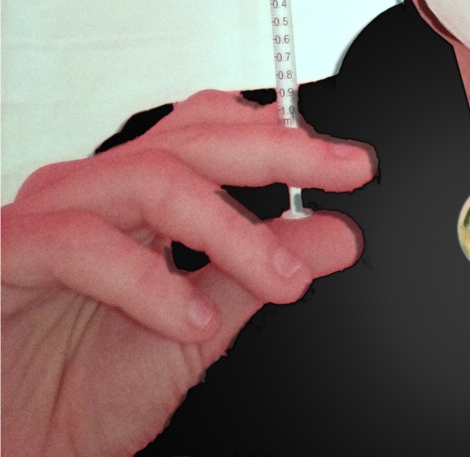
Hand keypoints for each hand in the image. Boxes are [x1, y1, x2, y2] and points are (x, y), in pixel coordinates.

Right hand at [1, 90, 375, 456]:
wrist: (8, 452)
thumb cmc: (78, 390)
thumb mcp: (198, 327)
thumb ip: (261, 272)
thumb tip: (337, 234)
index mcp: (138, 196)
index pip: (215, 133)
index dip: (282, 137)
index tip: (348, 163)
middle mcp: (96, 190)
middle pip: (194, 139)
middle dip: (279, 152)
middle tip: (343, 171)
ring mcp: (48, 214)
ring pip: (153, 181)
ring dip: (231, 229)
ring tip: (282, 279)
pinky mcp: (7, 252)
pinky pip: (82, 243)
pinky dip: (150, 282)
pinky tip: (192, 320)